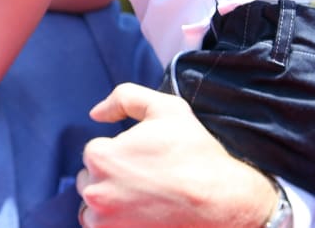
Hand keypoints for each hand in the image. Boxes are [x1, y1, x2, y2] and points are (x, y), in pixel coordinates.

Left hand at [76, 83, 276, 226]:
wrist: (224, 203)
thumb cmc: (196, 155)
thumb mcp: (167, 109)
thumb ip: (125, 98)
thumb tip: (95, 114)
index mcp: (101, 156)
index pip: (96, 151)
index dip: (122, 152)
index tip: (146, 159)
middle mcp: (94, 191)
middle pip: (90, 179)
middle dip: (111, 176)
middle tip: (146, 179)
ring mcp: (104, 221)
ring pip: (93, 206)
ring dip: (108, 202)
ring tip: (142, 199)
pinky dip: (114, 223)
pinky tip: (141, 215)